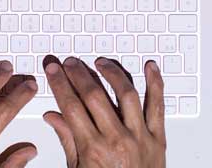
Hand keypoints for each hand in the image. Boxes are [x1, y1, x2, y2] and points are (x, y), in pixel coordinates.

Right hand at [43, 56, 165, 167]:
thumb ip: (68, 140)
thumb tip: (53, 116)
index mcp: (93, 150)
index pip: (71, 107)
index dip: (60, 84)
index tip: (54, 70)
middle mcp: (117, 140)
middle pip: (94, 96)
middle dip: (79, 74)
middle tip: (70, 62)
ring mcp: (140, 137)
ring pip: (126, 94)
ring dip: (111, 73)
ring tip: (100, 62)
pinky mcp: (159, 138)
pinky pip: (158, 106)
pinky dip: (156, 83)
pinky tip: (149, 67)